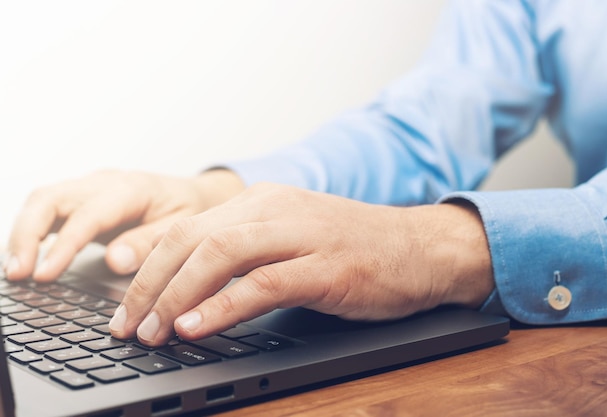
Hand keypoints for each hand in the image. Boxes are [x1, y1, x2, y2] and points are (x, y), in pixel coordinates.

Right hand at [4, 169, 244, 280]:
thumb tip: (115, 260)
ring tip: (16, 271)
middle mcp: (104, 183)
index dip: (63, 245)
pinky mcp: (82, 200)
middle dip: (27, 235)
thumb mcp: (182, 227)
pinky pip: (48, 210)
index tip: (45, 274)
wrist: (193, 194)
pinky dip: (32, 232)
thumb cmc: (189, 210)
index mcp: (131, 189)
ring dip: (23, 234)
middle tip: (18, 273)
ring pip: (42, 201)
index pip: (87, 215)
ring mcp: (90, 189)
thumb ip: (150, 243)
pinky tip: (26, 258)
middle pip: (50, 199)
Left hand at [108, 183, 493, 345]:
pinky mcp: (325, 266)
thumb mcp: (288, 238)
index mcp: (259, 202)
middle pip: (190, 240)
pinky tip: (197, 328)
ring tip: (154, 332)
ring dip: (176, 296)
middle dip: (148, 286)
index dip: (145, 269)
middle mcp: (272, 210)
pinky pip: (263, 283)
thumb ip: (243, 253)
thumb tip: (189, 288)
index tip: (125, 308)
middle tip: (128, 327)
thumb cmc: (351, 249)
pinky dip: (224, 307)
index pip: (185, 230)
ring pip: (219, 256)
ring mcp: (300, 235)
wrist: (418, 247)